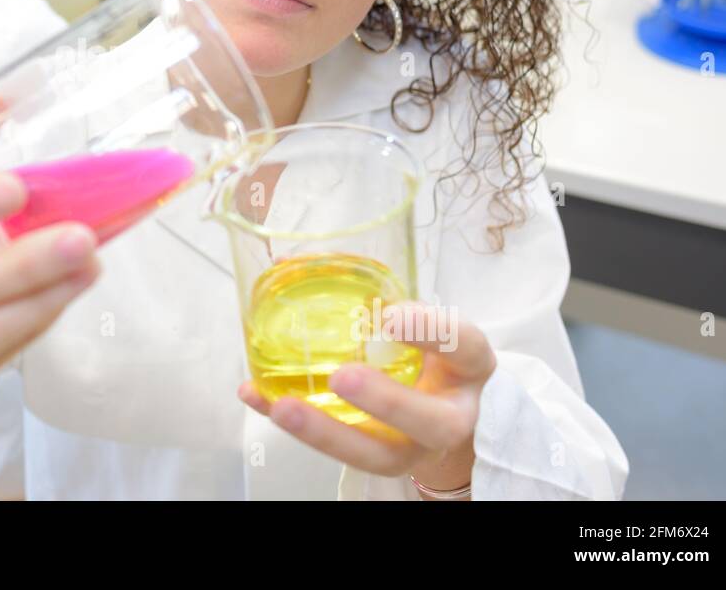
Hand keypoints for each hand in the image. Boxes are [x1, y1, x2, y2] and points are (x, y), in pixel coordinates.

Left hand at [238, 302, 495, 483]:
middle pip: (430, 422)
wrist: (441, 413)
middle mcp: (450, 413)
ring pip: (379, 454)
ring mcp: (416, 446)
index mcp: (468, 366)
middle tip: (341, 377)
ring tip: (282, 406)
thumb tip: (287, 263)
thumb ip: (376, 294)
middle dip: (385, 401)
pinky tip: (257, 398)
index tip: (387, 316)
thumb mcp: (420, 321)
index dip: (430, 332)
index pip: (464, 347)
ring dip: (327, 432)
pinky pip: (338, 455)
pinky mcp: (380, 461)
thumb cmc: (427, 353)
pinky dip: (295, 428)